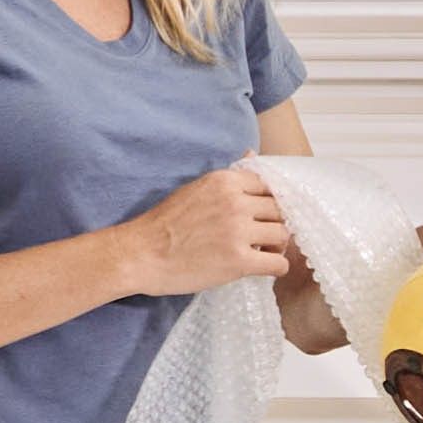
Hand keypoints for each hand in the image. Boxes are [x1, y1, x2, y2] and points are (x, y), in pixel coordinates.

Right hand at [126, 162, 298, 296]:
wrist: (140, 255)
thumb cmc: (164, 224)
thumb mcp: (196, 188)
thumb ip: (228, 178)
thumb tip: (253, 154)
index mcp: (225, 181)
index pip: (269, 186)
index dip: (268, 203)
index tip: (260, 216)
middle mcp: (235, 202)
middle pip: (279, 209)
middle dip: (273, 223)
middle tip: (261, 237)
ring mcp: (238, 231)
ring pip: (283, 234)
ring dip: (276, 245)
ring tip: (260, 252)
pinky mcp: (238, 261)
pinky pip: (278, 263)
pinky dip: (275, 267)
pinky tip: (262, 268)